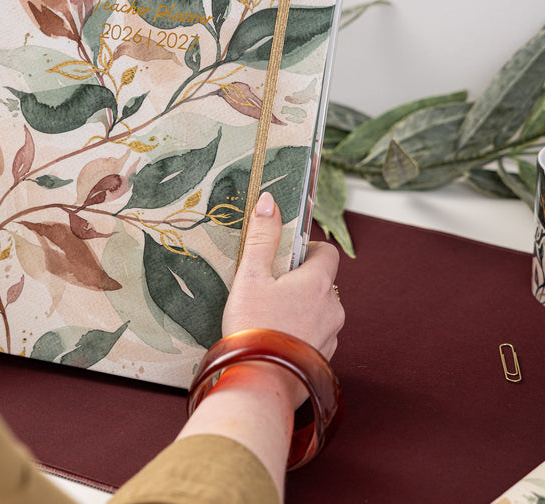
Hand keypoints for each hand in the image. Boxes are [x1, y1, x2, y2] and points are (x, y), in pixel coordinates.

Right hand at [222, 191, 343, 360]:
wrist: (258, 382)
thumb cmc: (253, 326)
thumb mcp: (250, 275)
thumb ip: (262, 237)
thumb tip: (270, 202)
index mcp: (318, 283)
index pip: (327, 252)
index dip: (308, 249)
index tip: (286, 256)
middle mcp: (333, 308)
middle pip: (322, 282)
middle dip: (300, 280)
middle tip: (270, 287)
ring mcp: (331, 336)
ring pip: (321, 310)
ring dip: (302, 307)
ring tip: (270, 315)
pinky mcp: (324, 359)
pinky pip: (316, 335)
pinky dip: (301, 332)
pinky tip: (276, 337)